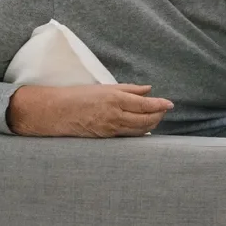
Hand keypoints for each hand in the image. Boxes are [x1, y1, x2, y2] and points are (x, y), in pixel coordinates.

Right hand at [8, 83, 173, 137]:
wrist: (55, 112)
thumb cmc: (78, 96)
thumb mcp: (104, 88)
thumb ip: (129, 89)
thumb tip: (148, 89)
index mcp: (115, 99)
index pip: (145, 104)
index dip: (160, 105)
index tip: (170, 104)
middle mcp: (115, 115)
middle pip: (145, 119)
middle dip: (158, 116)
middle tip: (164, 110)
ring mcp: (110, 128)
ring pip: (139, 130)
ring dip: (150, 125)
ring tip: (156, 118)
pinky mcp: (106, 137)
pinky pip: (128, 136)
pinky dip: (138, 132)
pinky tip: (143, 130)